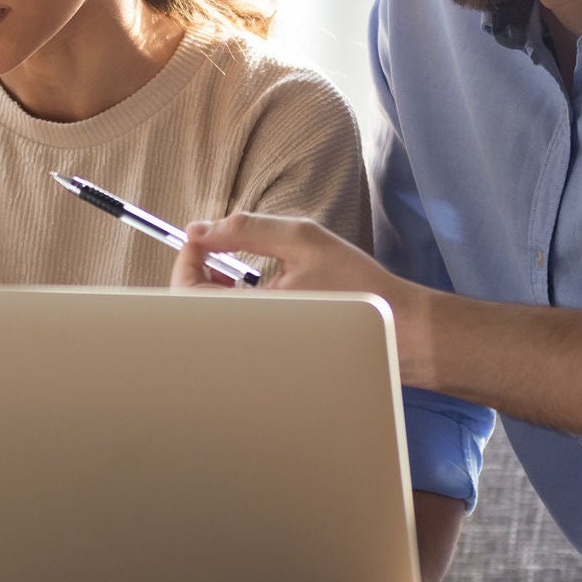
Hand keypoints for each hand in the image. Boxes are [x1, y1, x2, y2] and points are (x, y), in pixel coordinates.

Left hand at [171, 213, 436, 386]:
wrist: (396, 329)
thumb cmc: (355, 284)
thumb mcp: (302, 239)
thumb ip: (246, 229)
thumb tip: (200, 229)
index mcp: (251, 312)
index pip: (187, 293)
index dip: (184, 259)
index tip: (198, 237)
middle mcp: (249, 337)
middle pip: (192, 309)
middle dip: (196, 272)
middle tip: (214, 249)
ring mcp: (260, 348)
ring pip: (212, 319)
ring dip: (212, 287)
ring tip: (234, 266)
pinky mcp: (270, 352)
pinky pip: (234, 327)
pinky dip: (232, 302)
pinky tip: (254, 286)